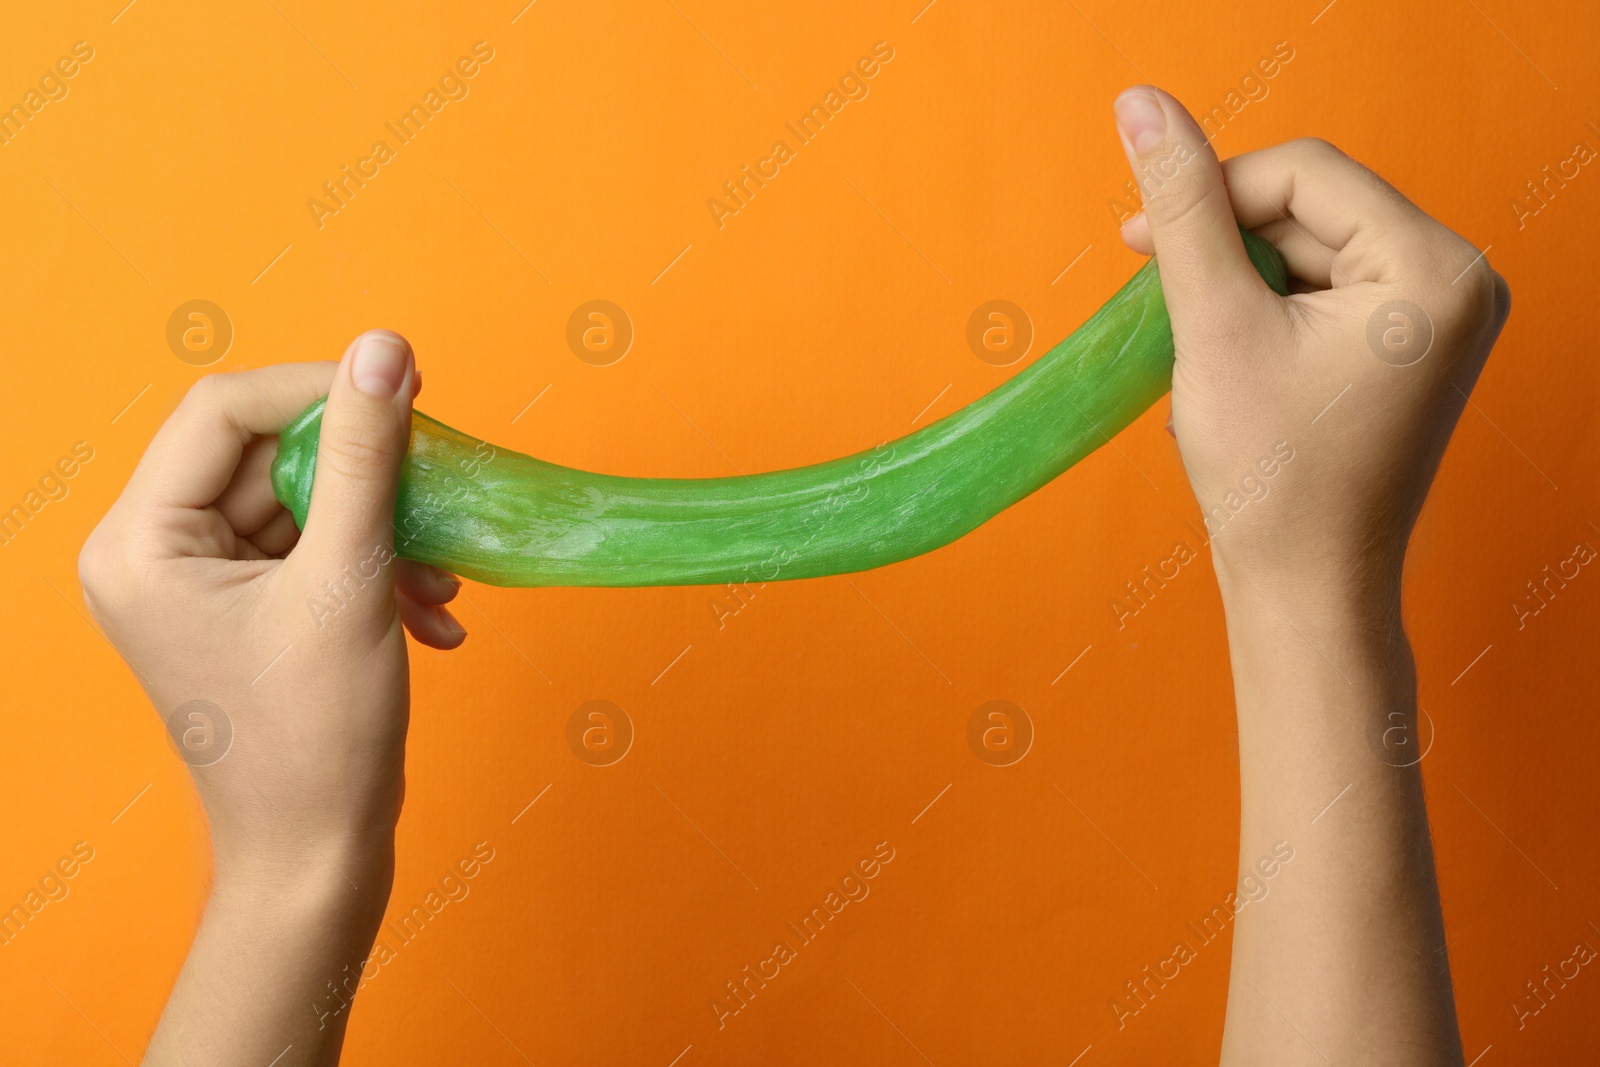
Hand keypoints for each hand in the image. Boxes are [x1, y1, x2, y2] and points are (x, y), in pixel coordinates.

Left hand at [78, 331, 465, 1063]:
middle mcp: (153, 554)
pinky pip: (315, 550)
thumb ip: (365, 455)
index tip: (408, 385)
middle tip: (440, 484)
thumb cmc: (317, 736)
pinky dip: (378, 567)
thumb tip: (384, 346)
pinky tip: (432, 614)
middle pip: (268, 454)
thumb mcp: (348, 580)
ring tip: (441, 579)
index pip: (223, 410)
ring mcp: (199, 585)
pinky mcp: (245, 610)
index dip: (318, 387)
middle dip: (366, 475)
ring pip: (303, 502)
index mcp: (140, 543)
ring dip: (385, 528)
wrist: (318, 857)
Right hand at [1109, 87, 1509, 1065]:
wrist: (1305, 590)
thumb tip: (1142, 105)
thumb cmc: (1272, 478)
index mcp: (1433, 267)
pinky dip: (1265, 312)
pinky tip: (1233, 368)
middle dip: (1227, 244)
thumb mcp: (1214, 325)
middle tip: (1159, 296)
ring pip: (1312, 248)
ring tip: (1203, 354)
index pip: (1307, 172)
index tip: (1136, 239)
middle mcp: (1459, 281)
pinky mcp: (1413, 347)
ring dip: (1240, 281)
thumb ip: (1182, 207)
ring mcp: (1441, 317)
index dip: (1213, 190)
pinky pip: (1326, 291)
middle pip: (1313, 207)